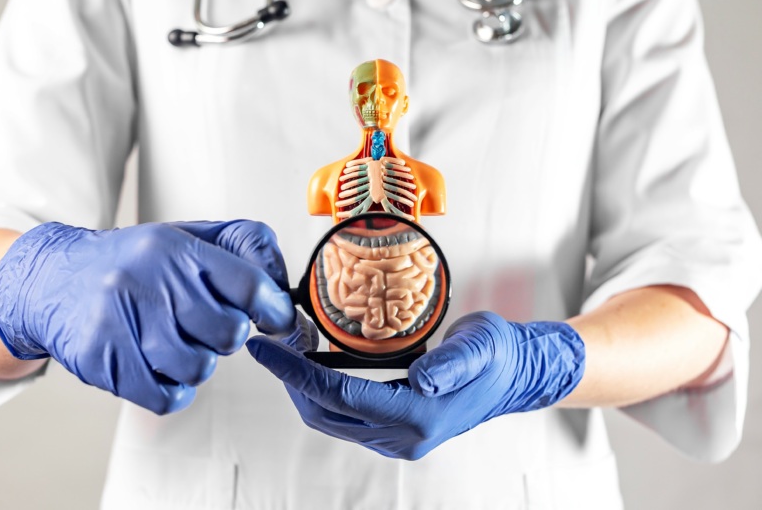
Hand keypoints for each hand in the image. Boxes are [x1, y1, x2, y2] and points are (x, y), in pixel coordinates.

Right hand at [0, 220, 294, 413]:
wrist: (53, 279)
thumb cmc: (134, 263)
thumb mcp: (188, 236)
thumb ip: (244, 250)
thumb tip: (284, 289)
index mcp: (176, 248)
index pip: (248, 284)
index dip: (273, 310)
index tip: (275, 320)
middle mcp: (147, 280)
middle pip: (228, 333)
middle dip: (228, 335)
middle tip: (208, 326)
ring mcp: (120, 321)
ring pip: (198, 367)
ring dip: (198, 361)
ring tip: (178, 342)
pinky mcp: (100, 359)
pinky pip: (164, 396)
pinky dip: (173, 389)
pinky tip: (161, 367)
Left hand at [247, 312, 584, 459]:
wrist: (514, 375)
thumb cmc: (497, 354)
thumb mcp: (480, 345)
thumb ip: (452, 362)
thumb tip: (421, 379)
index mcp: (421, 416)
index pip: (341, 396)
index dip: (297, 372)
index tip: (268, 350)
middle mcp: (405, 436)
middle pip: (326, 413)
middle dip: (292, 380)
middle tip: (272, 345)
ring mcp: (399, 439)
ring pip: (332, 419)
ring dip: (304, 388)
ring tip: (289, 353)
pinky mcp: (396, 431)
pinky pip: (346, 417)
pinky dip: (324, 392)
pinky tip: (318, 366)